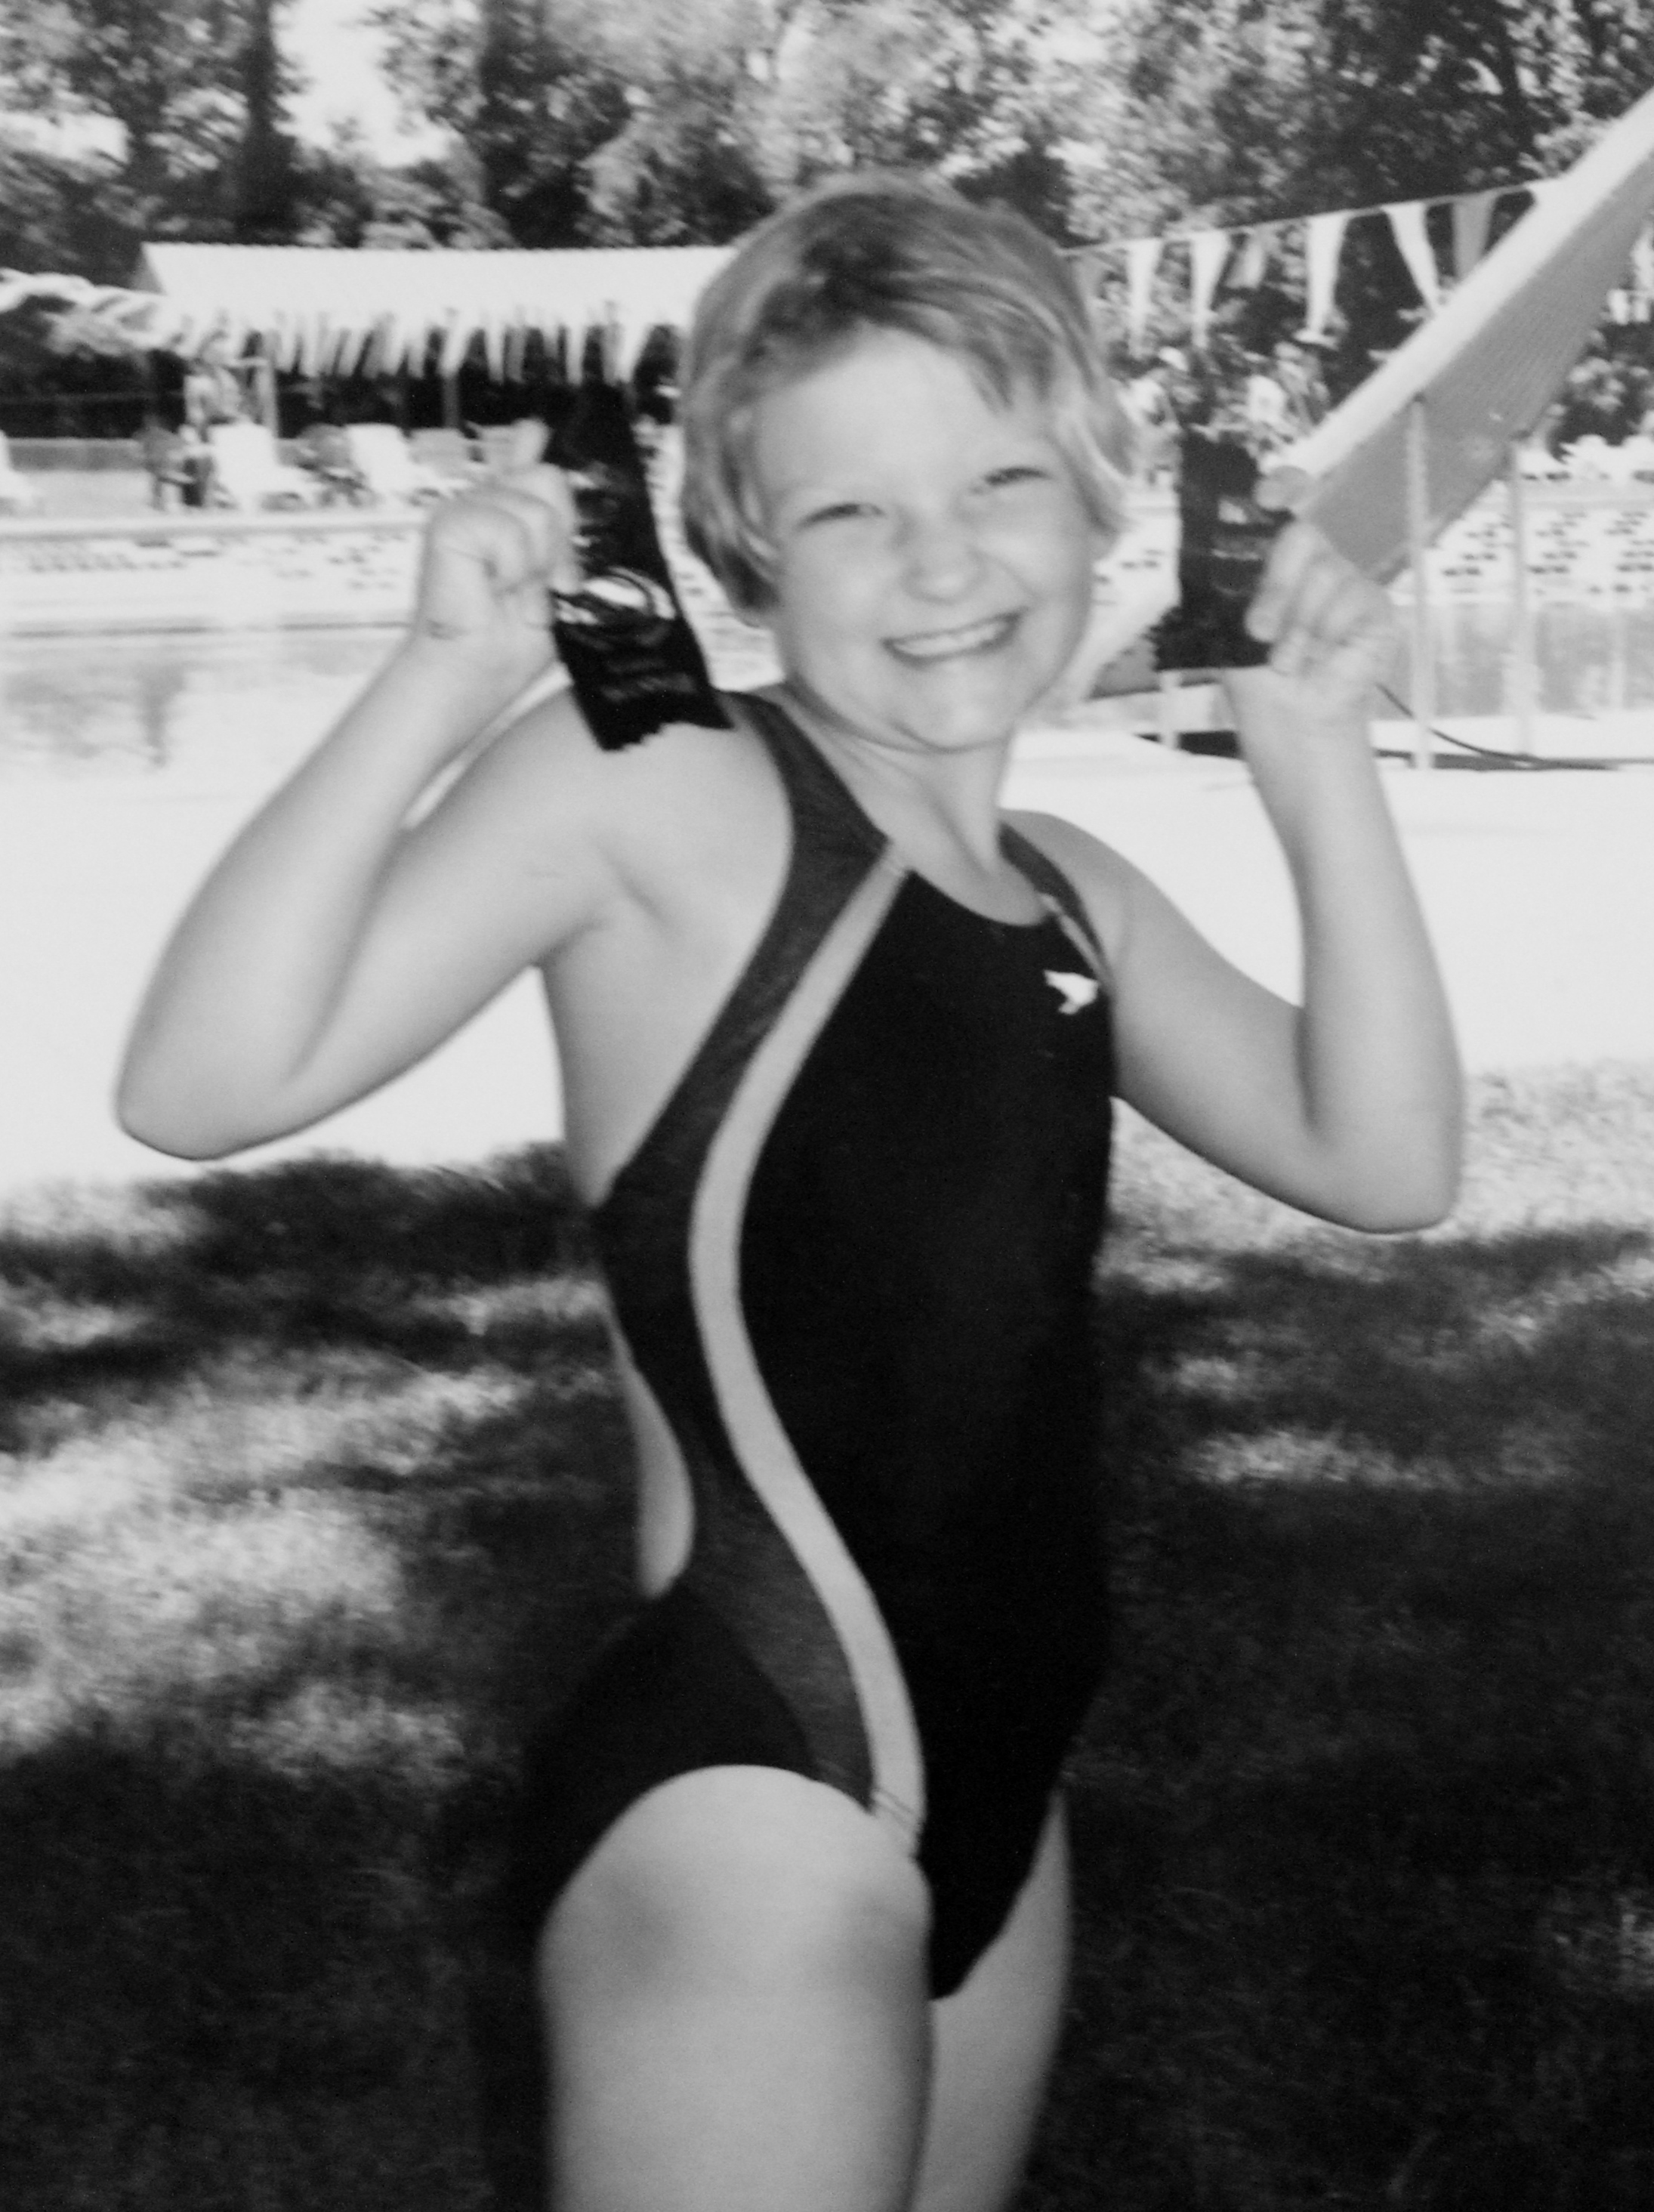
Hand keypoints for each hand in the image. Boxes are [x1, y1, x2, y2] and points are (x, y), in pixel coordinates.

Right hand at [409, 418, 578, 711]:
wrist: (478, 672)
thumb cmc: (513, 637)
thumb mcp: (554, 575)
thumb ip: (557, 520)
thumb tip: (544, 445)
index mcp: (508, 510)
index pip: (527, 453)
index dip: (538, 444)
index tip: (539, 432)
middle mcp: (484, 501)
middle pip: (550, 480)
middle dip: (560, 542)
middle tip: (540, 582)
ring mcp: (465, 509)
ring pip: (538, 511)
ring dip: (537, 565)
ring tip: (512, 592)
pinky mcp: (449, 523)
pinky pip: (509, 530)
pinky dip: (513, 569)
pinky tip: (492, 587)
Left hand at [1234, 471, 1395, 719]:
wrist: (1289, 720)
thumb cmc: (1258, 676)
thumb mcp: (1230, 624)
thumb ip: (1229, 580)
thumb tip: (1213, 537)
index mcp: (1278, 560)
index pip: (1289, 501)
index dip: (1282, 488)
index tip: (1265, 496)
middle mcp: (1315, 563)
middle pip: (1303, 534)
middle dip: (1277, 584)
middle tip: (1261, 629)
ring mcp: (1348, 581)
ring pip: (1326, 571)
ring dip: (1299, 624)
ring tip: (1289, 660)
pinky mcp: (1376, 606)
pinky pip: (1353, 597)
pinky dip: (1328, 634)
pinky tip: (1322, 658)